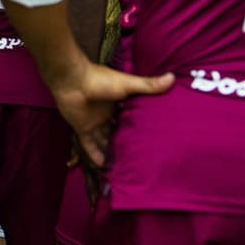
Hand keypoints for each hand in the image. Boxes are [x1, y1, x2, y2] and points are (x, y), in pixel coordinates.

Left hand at [51, 61, 173, 167]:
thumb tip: (173, 77)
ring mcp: (93, 121)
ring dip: (111, 151)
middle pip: (117, 131)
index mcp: (117, 102)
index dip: (138, 126)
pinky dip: (95, 155)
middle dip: (126, 141)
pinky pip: (89, 145)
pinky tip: (104, 167)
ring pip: (104, 140)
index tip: (151, 137)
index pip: (129, 117)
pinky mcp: (82, 128)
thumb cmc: (99, 79)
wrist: (72, 80)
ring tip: (125, 167)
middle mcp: (106, 114)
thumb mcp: (128, 84)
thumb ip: (148, 85)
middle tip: (141, 157)